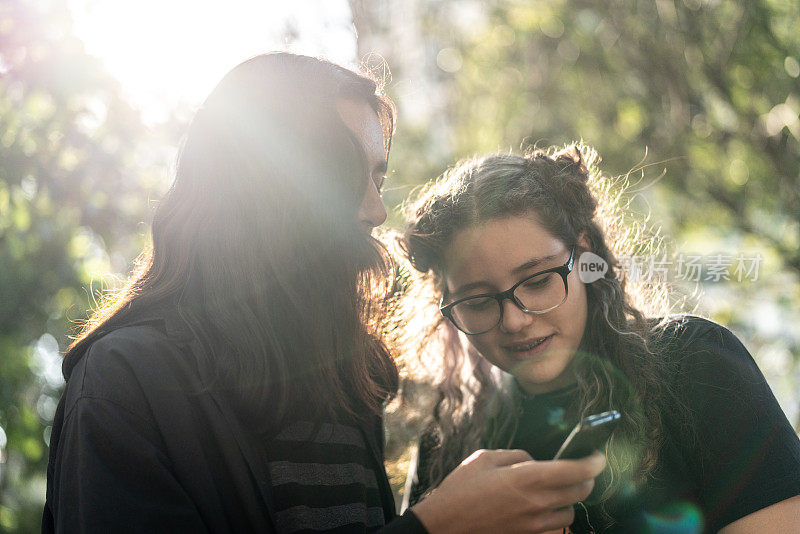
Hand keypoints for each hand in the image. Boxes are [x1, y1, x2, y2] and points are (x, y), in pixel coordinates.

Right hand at [410, 449, 605, 533]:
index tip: (599, 457)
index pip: (575, 471)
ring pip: (570, 514)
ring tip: (558, 491)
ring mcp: (533, 525)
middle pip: (580, 492)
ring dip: (570, 500)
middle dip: (586, 479)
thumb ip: (516, 456)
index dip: (593, 462)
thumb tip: (534, 461)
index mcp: (526, 478)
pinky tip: (544, 508)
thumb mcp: (485, 458)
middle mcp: (536, 503)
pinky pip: (555, 529)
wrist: (445, 525)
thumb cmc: (461, 488)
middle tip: (583, 471)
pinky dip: (556, 518)